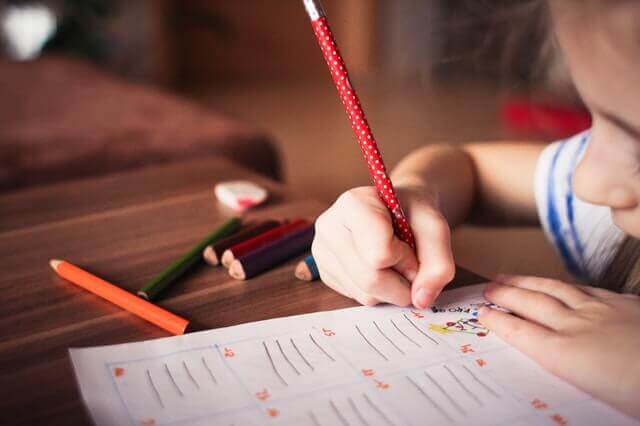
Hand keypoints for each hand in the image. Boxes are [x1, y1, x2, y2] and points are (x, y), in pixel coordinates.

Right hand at [312, 185, 454, 307]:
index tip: (411, 244)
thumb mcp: (435, 228)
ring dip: (392, 289)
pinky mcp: (324, 273)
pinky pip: (357, 298)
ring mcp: (322, 251)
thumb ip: (438, 262)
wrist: (397, 210)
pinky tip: (379, 269)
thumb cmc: (413, 213)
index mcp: (352, 204)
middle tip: (409, 263)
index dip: (405, 258)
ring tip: (394, 263)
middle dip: (401, 281)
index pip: (379, 254)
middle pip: (370, 279)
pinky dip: (378, 292)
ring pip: (365, 294)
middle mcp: (329, 226)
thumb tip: (421, 300)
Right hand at [479, 275, 639, 418]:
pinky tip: (561, 284)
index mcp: (566, 355)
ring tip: (510, 277)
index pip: (521, 332)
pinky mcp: (625, 304)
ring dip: (528, 282)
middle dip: (506, 294)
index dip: (498, 321)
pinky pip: (585, 288)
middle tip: (488, 287)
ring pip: (555, 290)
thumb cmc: (638, 392)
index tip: (482, 312)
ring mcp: (602, 311)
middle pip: (532, 304)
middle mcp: (578, 327)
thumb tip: (548, 363)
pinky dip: (565, 284)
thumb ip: (566, 373)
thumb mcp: (594, 397)